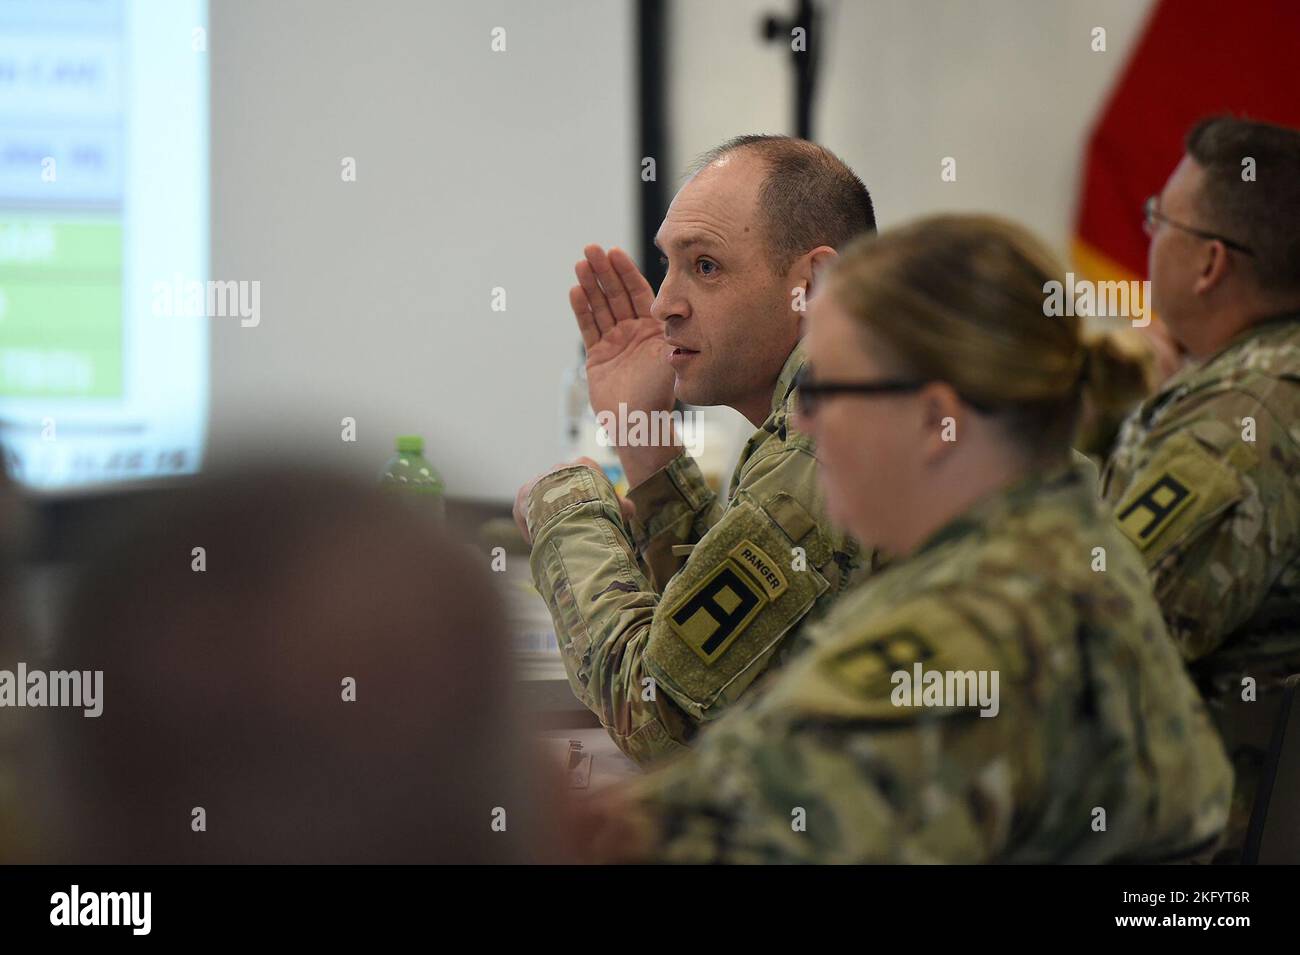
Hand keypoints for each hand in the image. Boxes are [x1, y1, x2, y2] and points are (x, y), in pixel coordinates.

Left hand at [513, 457, 635, 545]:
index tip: (595, 515)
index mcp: (586, 465)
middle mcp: (561, 467)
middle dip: (569, 506)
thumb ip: (621, 507)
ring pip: (545, 498)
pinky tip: (538, 540)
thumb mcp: (617, 508)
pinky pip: (527, 511)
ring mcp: (541, 478)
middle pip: (566, 489)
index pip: (591, 479)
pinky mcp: (524, 493)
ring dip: (548, 515)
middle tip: (573, 528)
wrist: (570, 512)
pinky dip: (531, 526)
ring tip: (555, 536)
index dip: (594, 499)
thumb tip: (629, 510)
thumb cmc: (599, 510)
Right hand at [571, 246, 681, 485]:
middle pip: (616, 295)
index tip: (615, 252)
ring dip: (590, 284)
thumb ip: (670, 330)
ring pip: (600, 307)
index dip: (626, 272)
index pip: (639, 292)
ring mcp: (615, 343)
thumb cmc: (659, 394)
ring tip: (580, 263)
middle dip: (604, 271)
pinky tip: (575, 290)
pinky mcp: (597, 356)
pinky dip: (582, 309)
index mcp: (654, 329)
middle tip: (591, 249)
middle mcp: (634, 332)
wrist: (639, 424)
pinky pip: (589, 328)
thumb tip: (679, 304)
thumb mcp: (671, 356)